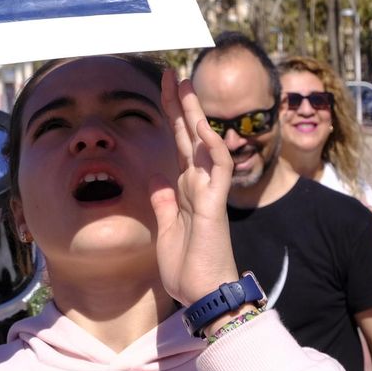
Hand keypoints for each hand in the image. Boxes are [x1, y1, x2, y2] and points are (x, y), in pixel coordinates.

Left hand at [149, 69, 239, 304]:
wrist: (205, 296)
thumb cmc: (188, 268)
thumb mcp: (165, 229)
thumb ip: (162, 201)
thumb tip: (155, 175)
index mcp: (185, 190)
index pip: (177, 145)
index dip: (171, 117)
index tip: (163, 90)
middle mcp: (199, 186)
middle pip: (188, 137)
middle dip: (180, 105)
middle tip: (172, 75)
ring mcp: (208, 193)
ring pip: (204, 144)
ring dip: (194, 115)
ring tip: (184, 86)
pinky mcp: (215, 205)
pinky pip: (216, 169)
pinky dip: (210, 146)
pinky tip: (200, 126)